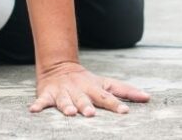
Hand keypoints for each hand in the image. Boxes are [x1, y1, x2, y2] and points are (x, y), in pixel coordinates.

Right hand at [30, 62, 149, 116]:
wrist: (59, 66)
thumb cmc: (88, 81)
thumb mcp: (107, 83)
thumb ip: (126, 91)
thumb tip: (148, 98)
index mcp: (94, 88)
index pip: (107, 97)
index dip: (116, 104)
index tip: (124, 112)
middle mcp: (79, 90)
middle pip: (84, 99)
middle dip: (87, 106)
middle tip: (91, 114)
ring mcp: (63, 92)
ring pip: (65, 100)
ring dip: (66, 106)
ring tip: (70, 113)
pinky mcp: (48, 94)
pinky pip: (42, 100)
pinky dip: (38, 105)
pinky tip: (34, 110)